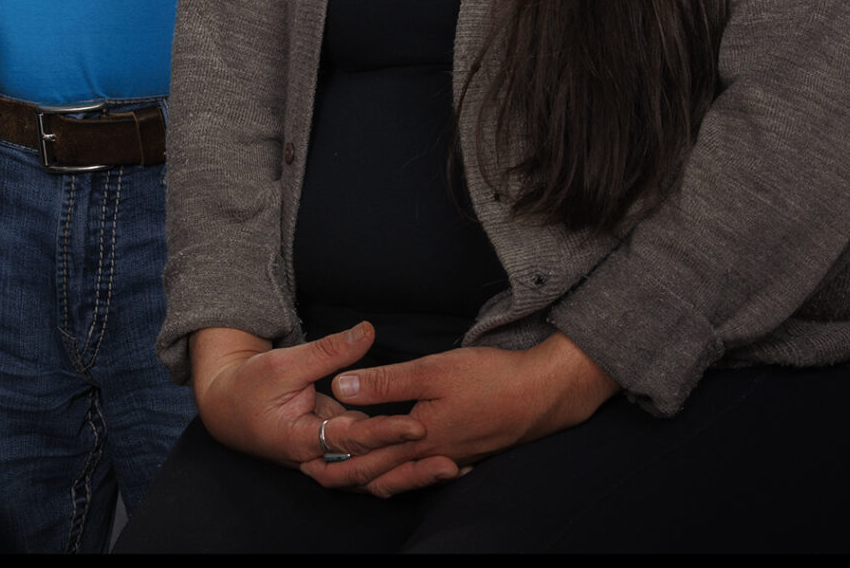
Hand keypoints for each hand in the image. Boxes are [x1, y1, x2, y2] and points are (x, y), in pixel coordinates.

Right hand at [188, 324, 425, 470]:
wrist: (227, 408)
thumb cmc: (251, 384)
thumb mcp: (285, 362)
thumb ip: (329, 351)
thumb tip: (368, 331)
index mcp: (299, 442)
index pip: (349, 441)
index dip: (384, 434)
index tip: (417, 425)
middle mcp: (316, 461)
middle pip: (366, 474)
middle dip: (406, 471)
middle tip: (448, 461)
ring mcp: (328, 461)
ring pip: (371, 477)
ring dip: (407, 475)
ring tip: (450, 468)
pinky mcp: (337, 454)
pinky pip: (370, 464)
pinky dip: (399, 465)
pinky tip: (432, 460)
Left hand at [305, 333, 619, 496]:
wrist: (544, 395)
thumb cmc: (490, 379)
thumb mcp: (432, 372)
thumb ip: (385, 383)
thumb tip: (340, 388)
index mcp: (417, 438)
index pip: (365, 456)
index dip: (335, 459)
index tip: (305, 462)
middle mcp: (431, 455)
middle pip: (381, 473)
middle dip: (347, 476)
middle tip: (316, 476)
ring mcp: (451, 456)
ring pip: (404, 475)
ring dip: (375, 475)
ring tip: (351, 475)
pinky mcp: (466, 450)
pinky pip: (426, 469)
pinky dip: (405, 472)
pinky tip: (403, 469)